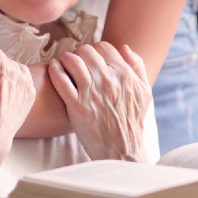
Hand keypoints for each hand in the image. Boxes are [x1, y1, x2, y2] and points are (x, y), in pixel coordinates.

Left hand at [48, 42, 150, 162]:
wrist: (122, 150)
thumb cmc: (133, 122)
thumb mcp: (144, 92)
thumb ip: (137, 66)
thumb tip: (124, 47)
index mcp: (124, 74)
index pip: (104, 47)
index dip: (95, 50)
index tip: (89, 59)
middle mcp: (107, 80)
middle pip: (86, 51)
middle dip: (79, 54)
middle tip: (75, 62)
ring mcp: (91, 92)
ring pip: (72, 61)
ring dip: (64, 59)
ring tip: (62, 64)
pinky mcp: (76, 105)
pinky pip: (60, 79)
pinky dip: (54, 70)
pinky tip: (53, 69)